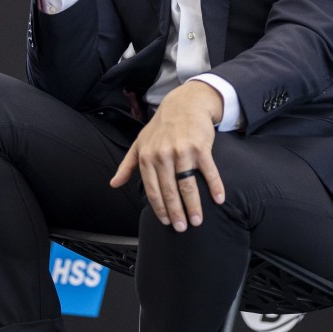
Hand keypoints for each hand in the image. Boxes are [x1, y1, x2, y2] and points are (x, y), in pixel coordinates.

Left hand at [110, 81, 225, 231]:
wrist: (184, 103)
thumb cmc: (161, 126)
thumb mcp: (139, 143)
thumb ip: (127, 165)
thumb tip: (113, 184)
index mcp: (147, 157)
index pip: (152, 190)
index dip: (160, 208)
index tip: (167, 222)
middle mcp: (163, 155)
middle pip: (170, 191)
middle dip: (176, 213)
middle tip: (183, 228)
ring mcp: (182, 151)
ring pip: (187, 184)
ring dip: (194, 205)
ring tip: (197, 220)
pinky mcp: (200, 147)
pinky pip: (208, 171)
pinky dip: (215, 186)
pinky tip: (219, 199)